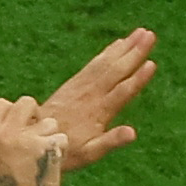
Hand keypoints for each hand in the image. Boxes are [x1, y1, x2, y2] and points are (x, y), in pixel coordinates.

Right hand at [0, 94, 67, 185]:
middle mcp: (4, 135)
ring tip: (43, 156)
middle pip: (26, 103)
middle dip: (36, 114)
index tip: (21, 125)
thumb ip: (2, 136)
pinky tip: (52, 163)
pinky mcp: (46, 148)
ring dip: (50, 136)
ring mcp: (26, 141)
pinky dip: (60, 150)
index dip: (14, 111)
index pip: (1, 103)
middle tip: (38, 132)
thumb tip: (18, 118)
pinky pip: (61, 138)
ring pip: (49, 122)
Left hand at [43, 28, 157, 172]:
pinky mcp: (75, 82)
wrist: (33, 139)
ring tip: (142, 32)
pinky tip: (119, 43)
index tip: (152, 63)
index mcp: (99, 112)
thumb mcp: (89, 153)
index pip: (122, 92)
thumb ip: (111, 141)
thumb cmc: (66, 151)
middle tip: (151, 35)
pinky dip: (109, 52)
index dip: (137, 79)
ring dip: (125, 46)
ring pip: (107, 62)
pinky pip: (95, 63)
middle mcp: (91, 94)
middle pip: (116, 70)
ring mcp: (82, 86)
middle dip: (135, 52)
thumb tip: (133, 133)